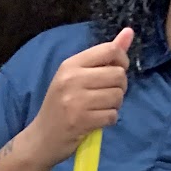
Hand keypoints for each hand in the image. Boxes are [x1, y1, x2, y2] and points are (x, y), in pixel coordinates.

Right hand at [24, 28, 133, 167]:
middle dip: (120, 86)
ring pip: (117, 96)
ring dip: (115, 105)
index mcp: (70, 65)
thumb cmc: (60, 106)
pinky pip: (112, 115)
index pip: (109, 50)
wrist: (41, 139)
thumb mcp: (76, 76)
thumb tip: (129, 31)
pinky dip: (109, 119)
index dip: (122, 60)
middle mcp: (72, 79)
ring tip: (101, 108)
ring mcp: (76, 101)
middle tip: (107, 95)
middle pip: (118, 74)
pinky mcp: (81, 121)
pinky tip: (97, 120)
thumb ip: (103, 56)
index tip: (116, 71)